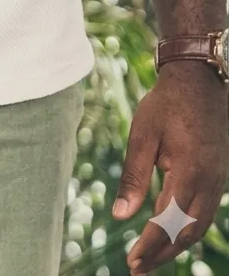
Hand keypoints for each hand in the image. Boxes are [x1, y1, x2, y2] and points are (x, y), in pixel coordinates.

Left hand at [111, 62, 228, 274]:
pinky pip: (207, 213)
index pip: (168, 222)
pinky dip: (189, 230)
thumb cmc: (166, 104)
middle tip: (137, 268)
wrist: (200, 81)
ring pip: (200, 227)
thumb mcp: (142, 134)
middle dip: (162, 253)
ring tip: (151, 257)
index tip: (131, 262)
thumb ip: (133, 177)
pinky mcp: (220, 177)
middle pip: (187, 233)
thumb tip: (120, 216)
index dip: (149, 245)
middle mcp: (210, 182)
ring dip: (176, 245)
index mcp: (189, 172)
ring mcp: (219, 181)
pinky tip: (171, 233)